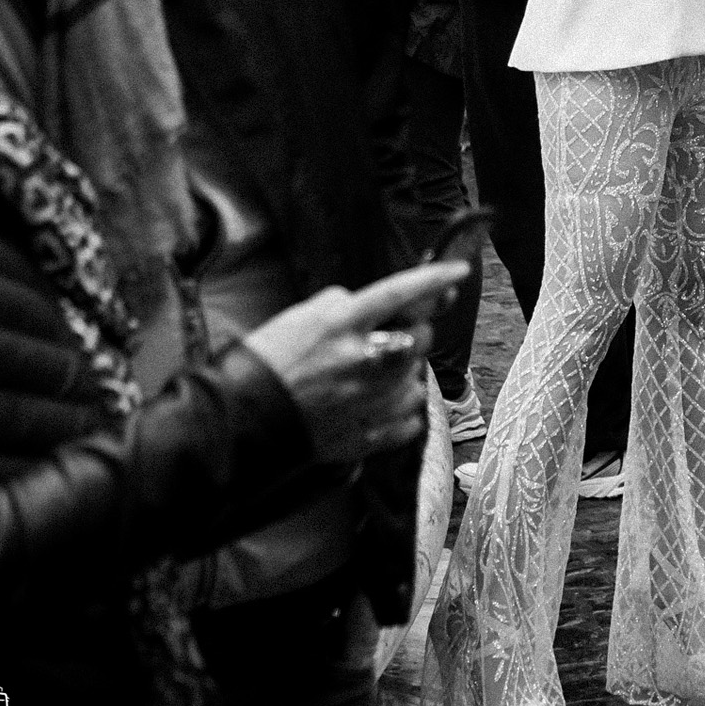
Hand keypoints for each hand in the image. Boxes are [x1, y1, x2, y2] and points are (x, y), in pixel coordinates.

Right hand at [242, 261, 469, 463]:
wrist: (244, 420)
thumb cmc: (267, 361)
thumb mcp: (301, 316)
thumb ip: (343, 305)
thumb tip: (372, 306)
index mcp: (343, 324)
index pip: (400, 292)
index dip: (434, 278)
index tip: (459, 271)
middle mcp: (364, 360)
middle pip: (420, 336)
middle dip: (414, 332)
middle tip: (389, 337)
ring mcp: (370, 400)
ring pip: (417, 378)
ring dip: (403, 372)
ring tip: (371, 376)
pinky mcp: (370, 434)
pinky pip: (408, 416)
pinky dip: (399, 409)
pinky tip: (374, 404)